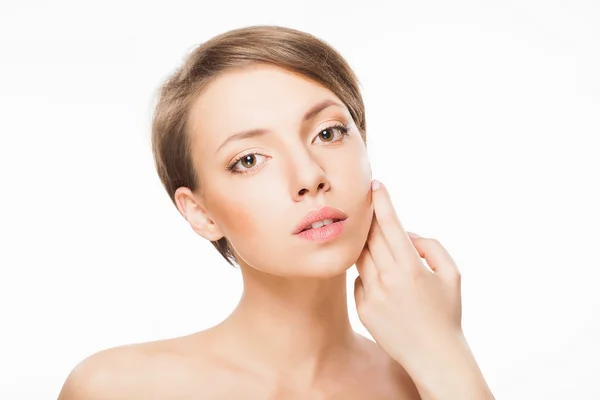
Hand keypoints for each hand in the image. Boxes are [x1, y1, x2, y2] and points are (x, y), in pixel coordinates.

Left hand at [354, 179, 462, 369]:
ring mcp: (371, 294)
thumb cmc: (447, 312)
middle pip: (370, 236)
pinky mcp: (362, 308)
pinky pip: (359, 279)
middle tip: (370, 205)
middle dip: (371, 219)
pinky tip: (383, 281)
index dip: (382, 201)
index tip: (375, 184)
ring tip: (376, 242)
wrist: (433, 356)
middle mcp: (387, 279)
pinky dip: (369, 272)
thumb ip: (431, 246)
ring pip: (360, 256)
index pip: (390, 225)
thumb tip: (406, 234)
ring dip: (366, 244)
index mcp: (410, 268)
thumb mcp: (452, 274)